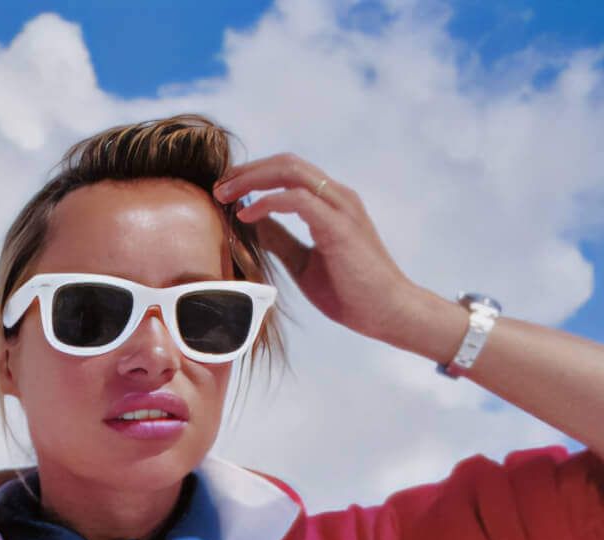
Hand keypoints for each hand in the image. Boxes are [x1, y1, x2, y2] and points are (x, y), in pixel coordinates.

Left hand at [212, 153, 440, 348]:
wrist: (386, 312)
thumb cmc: (349, 290)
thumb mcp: (302, 262)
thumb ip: (279, 239)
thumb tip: (250, 223)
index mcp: (331, 202)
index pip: (288, 171)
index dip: (253, 175)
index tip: (225, 192)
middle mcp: (338, 197)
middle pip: (286, 163)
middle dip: (247, 171)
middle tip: (217, 188)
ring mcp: (341, 208)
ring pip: (291, 171)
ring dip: (251, 179)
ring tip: (224, 196)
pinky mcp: (340, 226)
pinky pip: (298, 199)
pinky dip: (268, 202)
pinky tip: (247, 215)